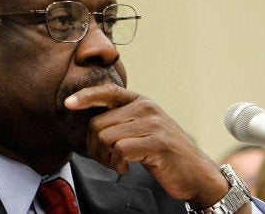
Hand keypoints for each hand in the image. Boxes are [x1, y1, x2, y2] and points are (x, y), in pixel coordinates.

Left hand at [64, 83, 230, 207]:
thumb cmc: (164, 153)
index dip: (86, 96)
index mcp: (141, 102)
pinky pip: (120, 150)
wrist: (196, 172)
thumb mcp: (143, 128)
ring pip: (106, 137)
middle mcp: (146, 108)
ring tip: (118, 164)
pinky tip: (126, 168)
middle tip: (107, 159)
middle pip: (99, 123)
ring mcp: (152, 124)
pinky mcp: (156, 143)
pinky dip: (117, 164)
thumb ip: (122, 119)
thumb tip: (90, 116)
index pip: (108, 91)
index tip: (68, 104)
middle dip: (95, 147)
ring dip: (105, 157)